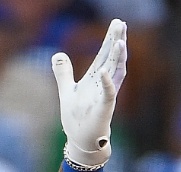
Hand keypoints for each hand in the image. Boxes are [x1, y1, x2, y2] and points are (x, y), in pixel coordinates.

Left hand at [52, 18, 126, 167]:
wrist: (82, 140)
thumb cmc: (78, 117)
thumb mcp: (67, 90)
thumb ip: (63, 72)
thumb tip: (58, 53)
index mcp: (96, 78)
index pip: (105, 54)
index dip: (110, 39)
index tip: (118, 22)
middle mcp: (104, 84)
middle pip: (113, 59)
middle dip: (117, 41)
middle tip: (122, 24)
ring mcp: (106, 96)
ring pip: (116, 73)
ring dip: (118, 58)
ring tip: (120, 41)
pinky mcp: (104, 109)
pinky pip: (109, 94)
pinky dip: (108, 82)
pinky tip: (105, 70)